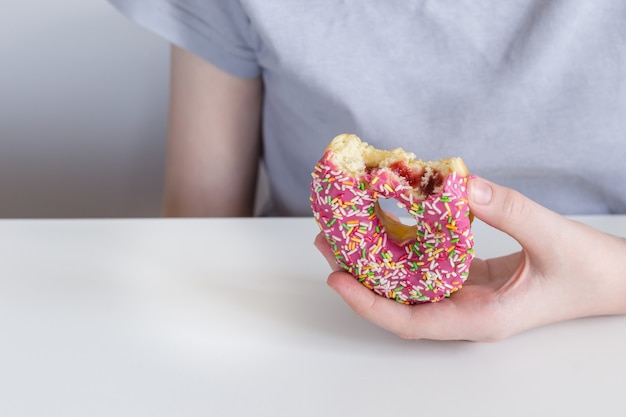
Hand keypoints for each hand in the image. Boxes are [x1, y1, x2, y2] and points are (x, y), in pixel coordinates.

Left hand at [315, 177, 625, 340]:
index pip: (413, 322)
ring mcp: (467, 297)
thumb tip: (456, 184)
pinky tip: (386, 227)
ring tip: (343, 233)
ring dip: (375, 262)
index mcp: (483, 318)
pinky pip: (428, 269)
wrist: (616, 279)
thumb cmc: (589, 269)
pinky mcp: (471, 279)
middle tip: (327, 243)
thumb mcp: (550, 235)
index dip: (370, 304)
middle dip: (359, 278)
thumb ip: (506, 209)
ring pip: (409, 286)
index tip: (338, 279)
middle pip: (399, 303)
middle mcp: (467, 312)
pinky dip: (404, 250)